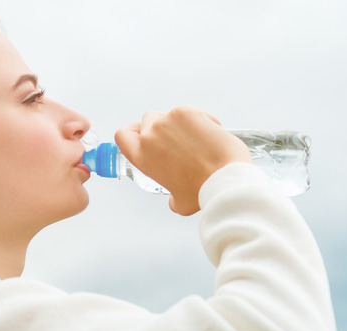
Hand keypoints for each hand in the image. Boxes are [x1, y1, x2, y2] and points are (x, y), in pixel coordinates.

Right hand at [115, 106, 250, 215]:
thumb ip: (170, 194)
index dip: (132, 132)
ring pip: (169, 114)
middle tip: (176, 139)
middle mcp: (151, 135)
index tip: (141, 134)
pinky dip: (199, 120)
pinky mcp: (187, 112)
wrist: (224, 177)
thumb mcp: (178, 202)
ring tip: (197, 141)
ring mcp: (168, 121)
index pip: (122, 135)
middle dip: (160, 127)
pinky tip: (210, 135)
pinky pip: (189, 113)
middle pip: (147, 120)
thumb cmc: (203, 191)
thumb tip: (175, 198)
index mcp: (142, 157)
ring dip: (180, 124)